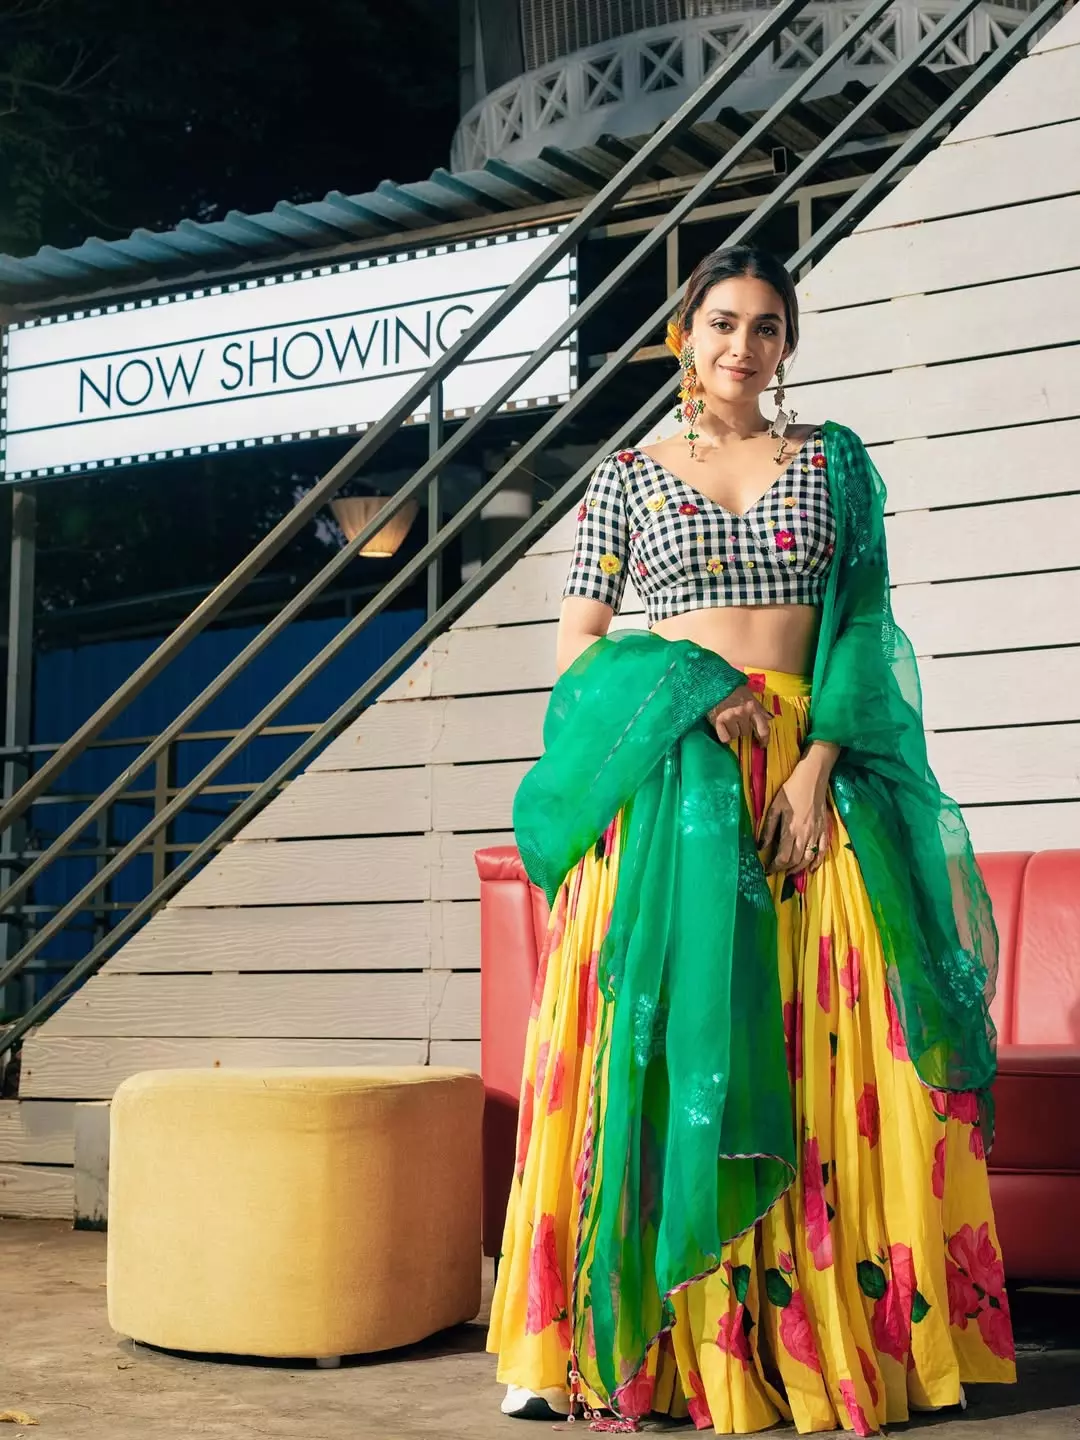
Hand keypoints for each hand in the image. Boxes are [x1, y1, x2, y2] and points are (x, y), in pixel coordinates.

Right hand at [707, 686, 771, 745]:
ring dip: (733, 731)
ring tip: (728, 722)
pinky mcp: (717, 721)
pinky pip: (725, 738)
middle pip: (746, 732)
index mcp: (752, 707)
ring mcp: (730, 717)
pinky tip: (723, 729)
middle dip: (743, 728)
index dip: (764, 739)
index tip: (763, 745)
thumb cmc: (732, 689)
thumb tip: (770, 718)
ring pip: (735, 735)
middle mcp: (742, 713)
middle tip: (737, 720)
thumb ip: (759, 707)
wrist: (714, 684)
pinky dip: (724, 736)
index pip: (763, 728)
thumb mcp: (749, 695)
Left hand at [758, 758, 831, 875]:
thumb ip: (768, 829)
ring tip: (789, 872)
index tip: (767, 869)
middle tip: (776, 870)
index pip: (783, 857)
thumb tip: (760, 846)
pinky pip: (823, 850)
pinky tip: (811, 868)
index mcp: (791, 830)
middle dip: (785, 869)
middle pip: (796, 861)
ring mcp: (817, 833)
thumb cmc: (791, 791)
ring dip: (799, 868)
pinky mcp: (824, 830)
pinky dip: (817, 862)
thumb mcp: (774, 808)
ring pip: (809, 858)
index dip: (774, 866)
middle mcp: (805, 835)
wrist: (812, 779)